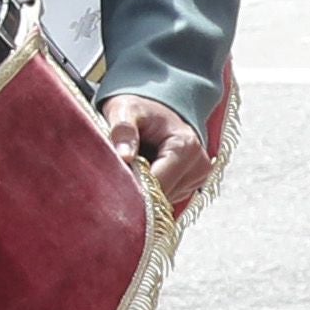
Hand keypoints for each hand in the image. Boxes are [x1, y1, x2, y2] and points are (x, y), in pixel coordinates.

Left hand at [100, 92, 214, 207]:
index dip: (132, 186)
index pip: (158, 183)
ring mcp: (198, 177)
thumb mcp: (124, 111)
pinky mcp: (191, 185)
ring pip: (163, 200)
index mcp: (185, 145)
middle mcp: (199, 164)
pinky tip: (143, 172)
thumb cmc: (137, 109)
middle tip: (114, 174)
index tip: (110, 184)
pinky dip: (151, 190)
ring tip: (132, 166)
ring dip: (144, 190)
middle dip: (137, 189)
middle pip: (162, 195)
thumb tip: (124, 156)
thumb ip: (123, 130)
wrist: (154, 110)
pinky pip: (166, 198)